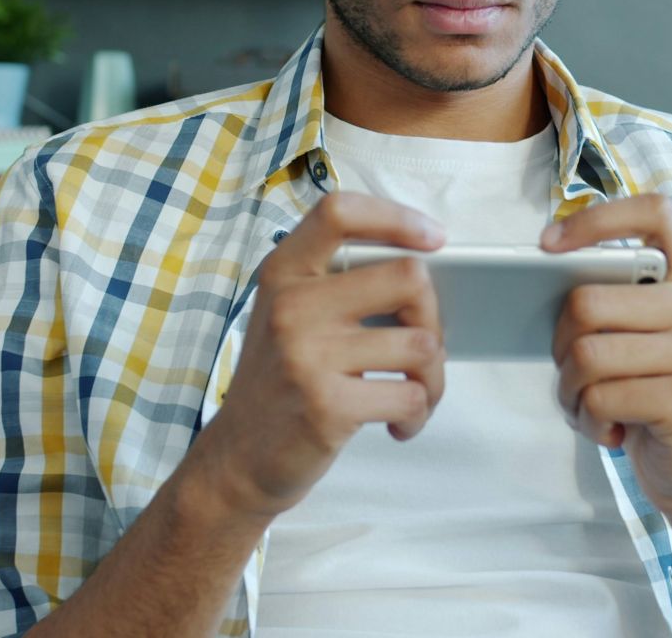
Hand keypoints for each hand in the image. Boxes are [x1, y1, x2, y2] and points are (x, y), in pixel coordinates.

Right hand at [192, 191, 447, 522]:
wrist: (237, 458)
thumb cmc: (279, 382)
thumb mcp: (288, 316)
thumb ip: (338, 285)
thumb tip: (424, 273)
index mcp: (284, 273)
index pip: (339, 212)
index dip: (396, 217)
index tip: (433, 238)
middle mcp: (292, 306)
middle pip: (408, 278)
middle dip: (434, 316)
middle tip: (421, 348)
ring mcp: (307, 356)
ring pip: (421, 344)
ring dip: (433, 378)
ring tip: (415, 394)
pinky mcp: (326, 405)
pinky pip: (410, 395)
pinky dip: (418, 413)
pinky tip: (399, 423)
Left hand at [544, 194, 671, 521]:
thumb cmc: (651, 390)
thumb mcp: (638, 333)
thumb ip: (613, 296)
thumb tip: (546, 264)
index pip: (656, 212)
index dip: (598, 218)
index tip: (548, 244)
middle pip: (588, 300)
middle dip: (559, 344)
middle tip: (573, 371)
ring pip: (587, 353)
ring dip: (569, 390)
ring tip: (587, 403)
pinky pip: (601, 396)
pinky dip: (587, 419)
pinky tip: (608, 428)